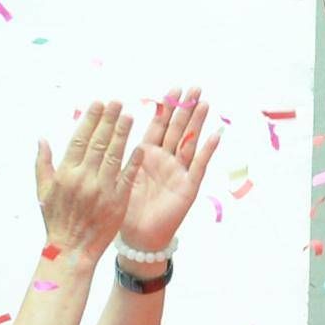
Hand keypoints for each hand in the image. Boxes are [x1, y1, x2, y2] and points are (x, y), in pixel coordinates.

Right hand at [30, 103, 134, 259]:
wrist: (72, 249)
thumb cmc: (56, 219)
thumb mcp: (43, 191)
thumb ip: (43, 163)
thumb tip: (42, 138)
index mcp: (66, 174)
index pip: (80, 139)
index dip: (90, 120)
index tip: (98, 103)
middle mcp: (84, 179)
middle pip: (99, 143)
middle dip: (108, 120)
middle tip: (117, 102)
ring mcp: (102, 190)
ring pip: (114, 155)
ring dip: (122, 134)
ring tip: (129, 116)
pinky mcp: (117, 201)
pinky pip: (128, 177)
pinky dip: (133, 161)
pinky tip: (140, 146)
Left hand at [115, 85, 215, 256]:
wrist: (138, 237)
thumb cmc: (127, 208)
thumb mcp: (120, 177)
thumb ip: (120, 154)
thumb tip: (109, 128)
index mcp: (147, 155)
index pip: (159, 125)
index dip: (166, 107)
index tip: (174, 88)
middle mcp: (166, 160)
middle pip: (178, 129)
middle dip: (186, 108)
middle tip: (195, 87)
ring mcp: (179, 172)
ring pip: (190, 142)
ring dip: (198, 123)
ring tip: (205, 103)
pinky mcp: (188, 188)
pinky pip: (199, 166)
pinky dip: (207, 151)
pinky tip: (215, 135)